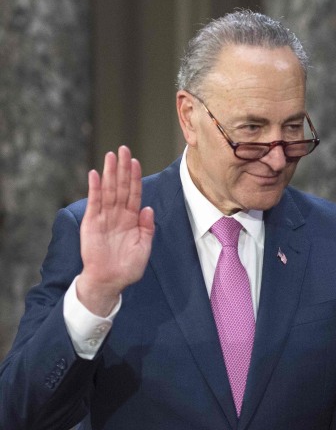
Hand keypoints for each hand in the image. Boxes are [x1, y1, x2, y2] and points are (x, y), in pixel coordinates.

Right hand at [78, 146, 154, 315]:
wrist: (109, 280)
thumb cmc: (128, 267)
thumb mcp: (144, 247)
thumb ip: (147, 228)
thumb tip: (148, 209)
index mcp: (133, 220)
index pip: (134, 193)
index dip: (135, 177)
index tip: (136, 161)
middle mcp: (118, 215)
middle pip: (122, 186)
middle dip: (123, 168)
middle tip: (123, 148)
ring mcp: (104, 217)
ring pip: (108, 190)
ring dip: (110, 173)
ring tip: (110, 155)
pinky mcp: (92, 222)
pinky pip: (94, 203)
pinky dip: (95, 188)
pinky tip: (95, 174)